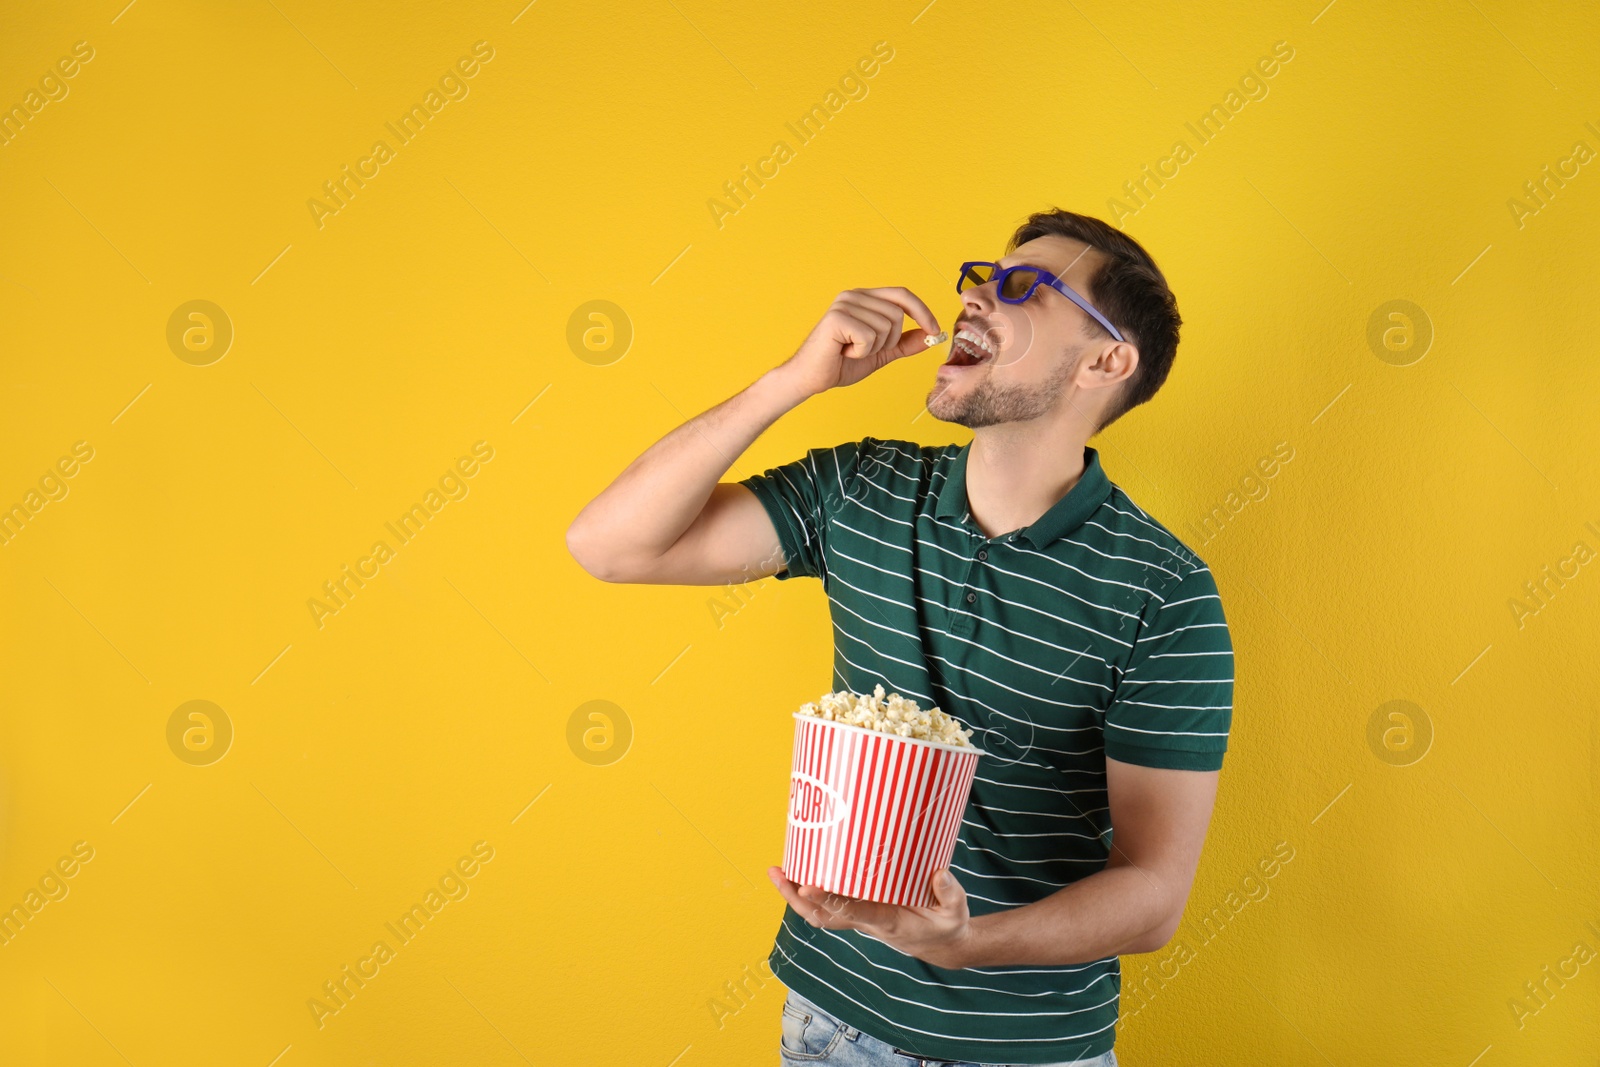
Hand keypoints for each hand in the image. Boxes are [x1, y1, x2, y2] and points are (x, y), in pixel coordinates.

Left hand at [766, 865, 973, 969]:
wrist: (941, 945)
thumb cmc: (947, 923)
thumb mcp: (956, 911)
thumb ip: (950, 893)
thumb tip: (939, 874)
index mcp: (887, 921)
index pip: (852, 911)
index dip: (828, 899)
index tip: (807, 886)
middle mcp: (867, 922)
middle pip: (822, 915)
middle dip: (796, 898)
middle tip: (776, 872)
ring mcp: (861, 919)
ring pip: (820, 914)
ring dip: (795, 896)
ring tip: (777, 871)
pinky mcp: (860, 913)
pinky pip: (829, 907)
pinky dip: (809, 894)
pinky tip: (799, 874)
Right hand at [776, 287, 941, 397]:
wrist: (812, 378)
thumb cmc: (841, 363)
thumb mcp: (881, 352)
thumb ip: (904, 343)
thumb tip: (930, 335)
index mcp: (864, 298)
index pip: (902, 295)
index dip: (922, 311)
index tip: (934, 330)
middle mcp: (854, 296)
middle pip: (897, 314)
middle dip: (889, 340)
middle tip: (865, 349)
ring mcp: (844, 304)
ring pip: (886, 326)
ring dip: (873, 348)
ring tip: (852, 350)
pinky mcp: (837, 318)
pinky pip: (869, 337)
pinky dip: (861, 352)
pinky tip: (844, 352)